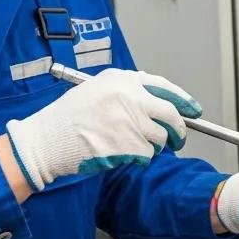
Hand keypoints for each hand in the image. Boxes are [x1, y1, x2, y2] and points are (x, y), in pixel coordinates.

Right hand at [5, 68, 201, 190]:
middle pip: (170, 115)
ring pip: (160, 138)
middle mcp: (128, 97)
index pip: (164, 88)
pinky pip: (146, 155)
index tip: (194, 110)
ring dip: (153, 147)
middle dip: (179, 130)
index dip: (183, 101)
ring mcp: (128, 121)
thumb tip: (159, 103)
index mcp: (121, 80)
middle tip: (178, 140)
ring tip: (130, 145)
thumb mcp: (96, 91)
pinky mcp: (127, 144)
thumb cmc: (66, 119)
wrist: (43, 142)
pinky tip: (120, 154)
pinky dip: (139, 159)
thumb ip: (127, 92)